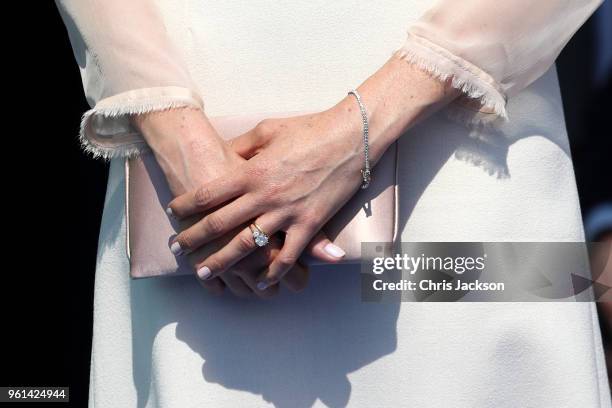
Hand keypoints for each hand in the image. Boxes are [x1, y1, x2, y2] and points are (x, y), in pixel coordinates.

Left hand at [167, 54, 457, 289]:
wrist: (350, 138)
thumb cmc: (308, 129)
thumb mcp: (267, 130)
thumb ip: (242, 146)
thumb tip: (225, 154)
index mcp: (251, 172)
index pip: (208, 194)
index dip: (186, 205)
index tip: (175, 213)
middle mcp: (264, 196)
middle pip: (219, 224)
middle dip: (194, 239)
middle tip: (177, 249)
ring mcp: (287, 213)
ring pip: (247, 246)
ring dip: (222, 262)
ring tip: (204, 273)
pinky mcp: (310, 225)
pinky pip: (288, 256)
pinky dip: (273, 272)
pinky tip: (260, 282)